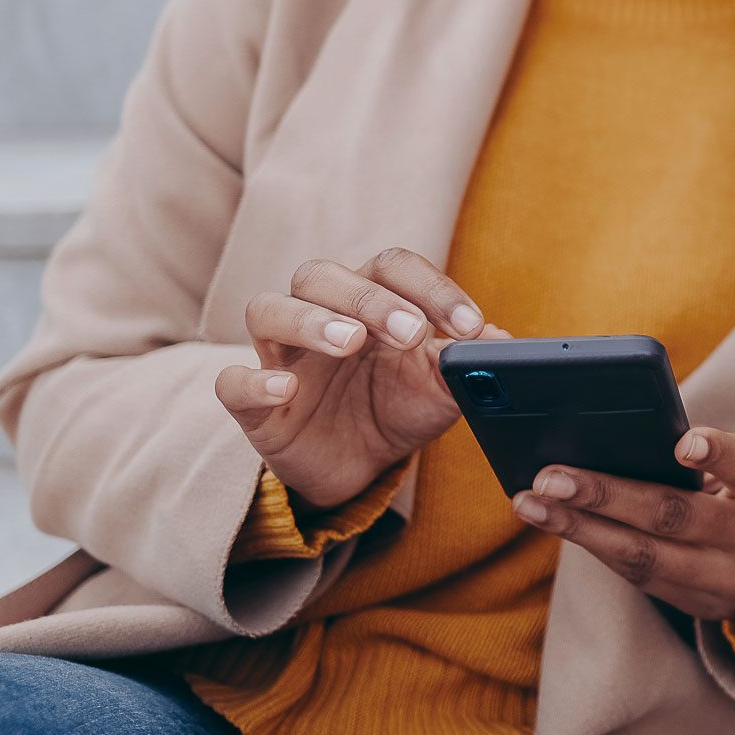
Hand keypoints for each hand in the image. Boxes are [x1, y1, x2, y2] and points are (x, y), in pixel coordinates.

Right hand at [216, 247, 497, 507]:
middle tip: (410, 334)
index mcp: (370, 300)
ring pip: (268, 309)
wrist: (361, 468)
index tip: (468, 325)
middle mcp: (320, 316)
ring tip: (350, 341)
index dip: (430, 287)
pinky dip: (254, 383)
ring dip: (309, 319)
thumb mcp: (441, 390)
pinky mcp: (255, 407)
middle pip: (322, 276)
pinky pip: (232, 383)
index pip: (392, 266)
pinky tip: (286, 391)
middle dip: (369, 298)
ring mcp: (281, 358)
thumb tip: (502, 342)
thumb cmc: (399, 408)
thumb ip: (466, 363)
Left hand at [512, 426, 734, 620]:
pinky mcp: (701, 608)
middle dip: (604, 495)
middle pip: (674, 516)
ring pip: (643, 556)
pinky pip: (638, 577)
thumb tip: (616, 443)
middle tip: (550, 477)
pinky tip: (558, 524)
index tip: (684, 443)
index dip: (718, 453)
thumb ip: (707, 455)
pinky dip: (594, 545)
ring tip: (531, 504)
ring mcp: (729, 583)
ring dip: (578, 529)